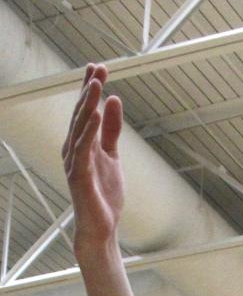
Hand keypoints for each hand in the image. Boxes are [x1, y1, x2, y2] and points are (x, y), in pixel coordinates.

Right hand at [62, 64, 124, 247]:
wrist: (101, 228)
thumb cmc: (104, 194)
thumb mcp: (112, 156)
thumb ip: (113, 131)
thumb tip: (115, 101)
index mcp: (81, 143)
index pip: (85, 110)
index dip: (91, 88)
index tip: (99, 68)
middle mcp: (73, 148)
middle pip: (81, 114)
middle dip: (89, 90)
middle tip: (98, 68)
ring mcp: (75, 161)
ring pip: (80, 127)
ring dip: (88, 105)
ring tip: (97, 85)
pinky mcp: (80, 175)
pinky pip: (84, 149)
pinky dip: (90, 131)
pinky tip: (97, 115)